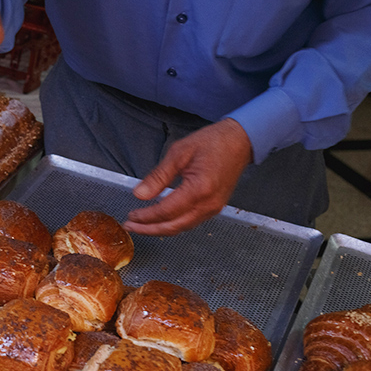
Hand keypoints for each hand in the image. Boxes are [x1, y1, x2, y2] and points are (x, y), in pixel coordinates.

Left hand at [124, 119, 252, 235]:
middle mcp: (208, 204)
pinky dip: (173, 225)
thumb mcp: (178, 153)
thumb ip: (158, 176)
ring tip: (141, 226)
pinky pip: (190, 222)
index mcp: (199, 189)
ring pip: (182, 227)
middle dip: (149, 229)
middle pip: (173, 226)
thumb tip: (140, 194)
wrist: (240, 141)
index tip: (131, 216)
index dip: (146, 216)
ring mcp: (214, 208)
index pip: (166, 211)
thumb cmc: (212, 142)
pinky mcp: (215, 208)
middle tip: (130, 227)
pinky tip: (160, 221)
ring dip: (160, 229)